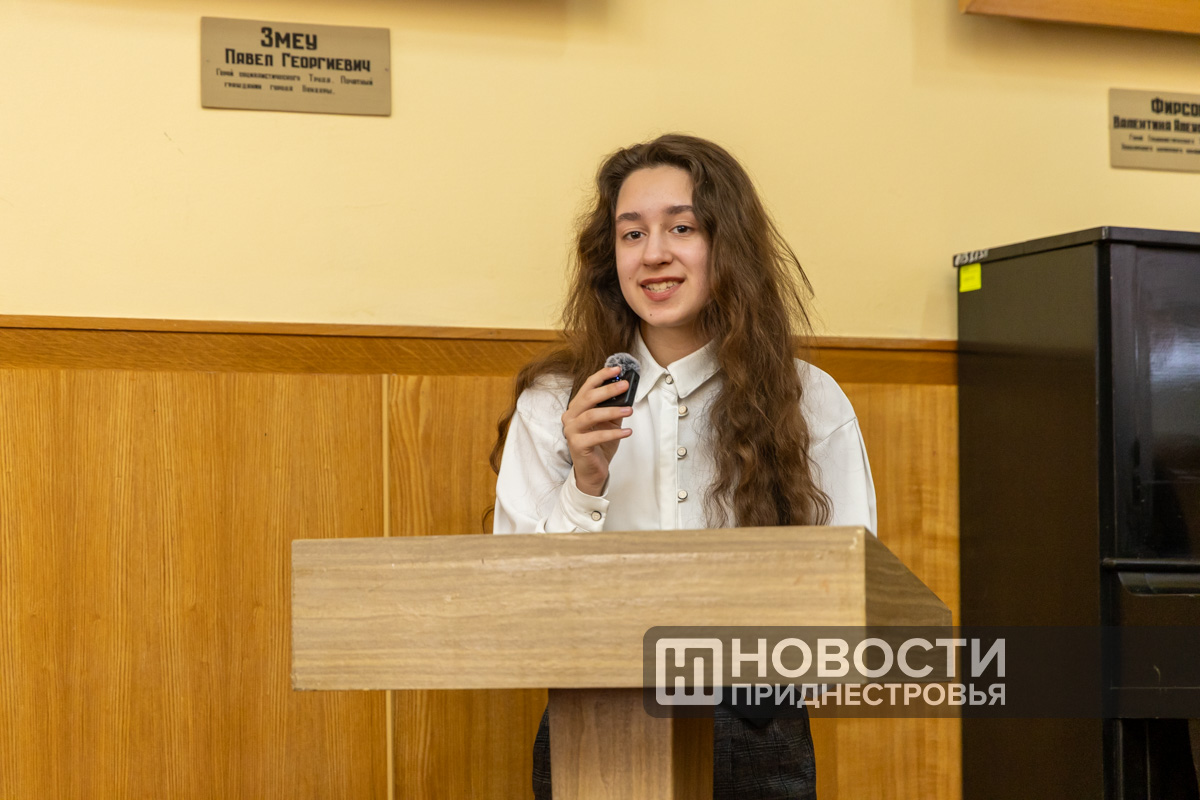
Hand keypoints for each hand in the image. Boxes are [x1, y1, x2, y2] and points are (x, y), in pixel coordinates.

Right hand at [561, 366, 633, 495]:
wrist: (592, 471)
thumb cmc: (600, 444)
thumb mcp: (609, 422)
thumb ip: (614, 407)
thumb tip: (626, 391)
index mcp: (576, 408)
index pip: (587, 387)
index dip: (601, 376)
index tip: (617, 369)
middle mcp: (570, 417)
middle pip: (588, 398)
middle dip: (608, 389)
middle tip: (625, 385)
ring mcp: (571, 431)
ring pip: (591, 415)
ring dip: (613, 411)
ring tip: (630, 411)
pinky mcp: (577, 445)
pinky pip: (597, 436)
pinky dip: (613, 433)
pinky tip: (627, 432)